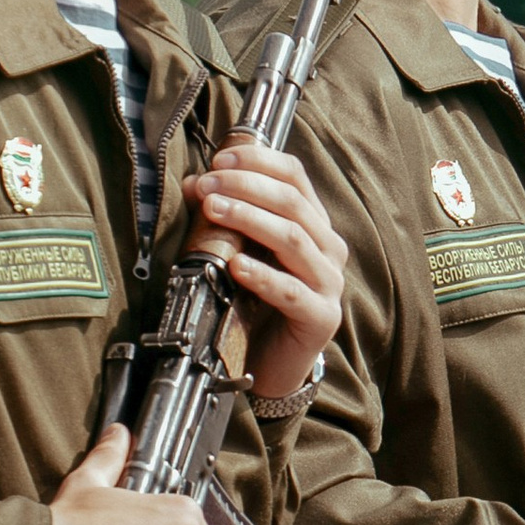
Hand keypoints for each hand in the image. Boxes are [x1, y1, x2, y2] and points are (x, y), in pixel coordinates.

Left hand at [186, 136, 347, 399]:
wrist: (273, 363)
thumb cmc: (257, 304)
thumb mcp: (240, 250)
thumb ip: (224, 217)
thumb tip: (195, 183)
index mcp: (313, 225)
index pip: (295, 176)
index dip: (258, 161)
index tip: (218, 160)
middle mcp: (328, 249)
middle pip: (292, 203)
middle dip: (245, 187)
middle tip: (206, 187)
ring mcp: (329, 284)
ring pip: (293, 239)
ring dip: (249, 220)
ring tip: (214, 212)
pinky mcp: (321, 318)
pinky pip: (291, 291)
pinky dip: (262, 275)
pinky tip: (235, 265)